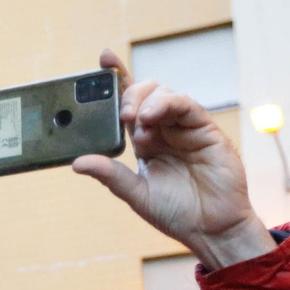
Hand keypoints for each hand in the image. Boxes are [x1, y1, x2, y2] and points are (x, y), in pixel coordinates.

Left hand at [73, 49, 274, 269]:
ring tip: (135, 121)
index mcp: (145, 141)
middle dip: (128, 95)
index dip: (117, 79)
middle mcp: (164, 129)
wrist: (212, 230)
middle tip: (120, 114)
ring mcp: (184, 127)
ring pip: (163, 93)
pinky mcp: (204, 129)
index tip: (103, 59)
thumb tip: (77, 163)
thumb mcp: (137, 195)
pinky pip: (185, 105)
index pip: (128, 103)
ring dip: (145, 101)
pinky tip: (152, 116)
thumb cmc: (176, 214)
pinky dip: (167, 104)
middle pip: (144, 92)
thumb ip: (110, 176)